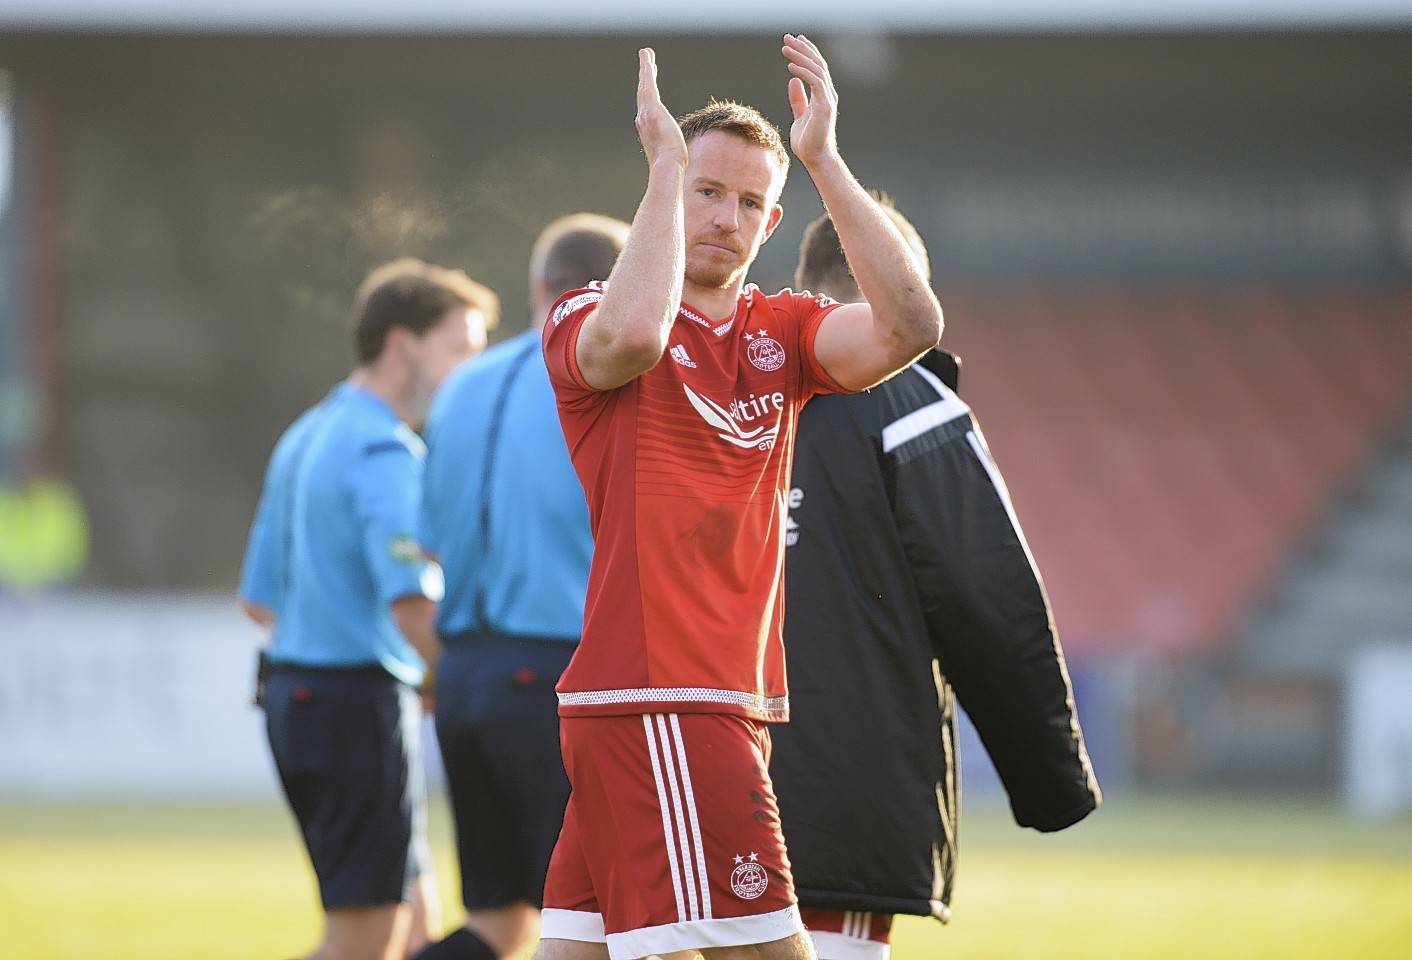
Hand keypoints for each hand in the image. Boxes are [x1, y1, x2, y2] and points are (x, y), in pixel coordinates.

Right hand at [636, 48, 687, 168]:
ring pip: (645, 85)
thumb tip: (679, 159)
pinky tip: (648, 60)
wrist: (667, 165)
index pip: (647, 105)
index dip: (647, 91)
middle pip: (643, 92)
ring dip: (645, 68)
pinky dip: (647, 71)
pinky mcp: (652, 109)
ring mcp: (646, 113)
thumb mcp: (671, 154)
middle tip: (646, 60)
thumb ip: (671, 149)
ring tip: (646, 53)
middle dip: (645, 76)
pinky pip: (648, 85)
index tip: (648, 82)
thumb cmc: (672, 164)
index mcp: (647, 128)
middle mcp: (643, 119)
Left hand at [782, 33, 839, 167]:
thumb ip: (798, 99)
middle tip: (787, 37)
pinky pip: (815, 82)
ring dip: (800, 57)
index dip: (807, 52)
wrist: (816, 159)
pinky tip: (791, 68)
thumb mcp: (800, 115)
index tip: (796, 40)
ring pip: (816, 69)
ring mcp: (828, 99)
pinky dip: (803, 73)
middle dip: (802, 48)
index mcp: (823, 95)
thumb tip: (793, 81)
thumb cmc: (808, 142)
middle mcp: (828, 94)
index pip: (817, 67)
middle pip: (817, 64)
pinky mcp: (825, 106)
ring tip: (785, 48)